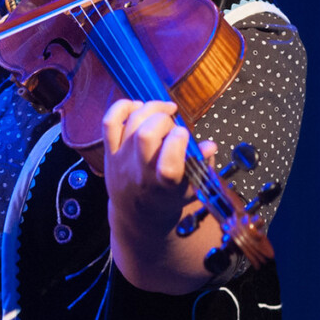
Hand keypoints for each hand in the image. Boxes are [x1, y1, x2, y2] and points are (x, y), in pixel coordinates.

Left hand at [103, 99, 217, 227]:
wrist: (136, 213)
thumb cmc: (168, 198)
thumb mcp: (192, 189)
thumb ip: (202, 166)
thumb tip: (210, 146)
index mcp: (164, 185)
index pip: (168, 165)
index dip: (177, 143)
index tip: (184, 134)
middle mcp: (140, 171)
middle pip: (145, 135)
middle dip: (163, 120)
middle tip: (172, 123)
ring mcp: (122, 159)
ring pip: (131, 124)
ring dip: (150, 109)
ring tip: (164, 110)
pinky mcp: (110, 151)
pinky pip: (109, 122)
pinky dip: (122, 107)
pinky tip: (138, 105)